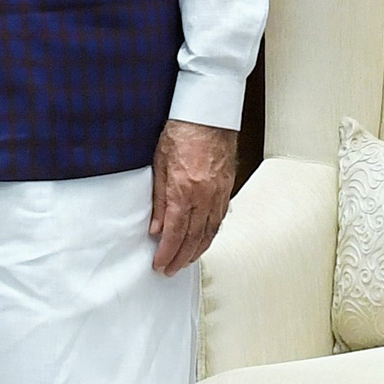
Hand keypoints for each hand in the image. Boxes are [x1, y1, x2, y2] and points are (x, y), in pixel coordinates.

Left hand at [148, 120, 237, 275]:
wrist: (208, 113)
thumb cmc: (181, 132)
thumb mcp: (159, 164)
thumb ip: (158, 198)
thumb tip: (155, 227)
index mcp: (184, 190)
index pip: (175, 232)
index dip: (168, 252)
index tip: (160, 264)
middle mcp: (204, 196)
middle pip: (194, 237)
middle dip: (181, 257)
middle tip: (171, 270)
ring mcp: (219, 193)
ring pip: (210, 231)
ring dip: (198, 250)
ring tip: (186, 261)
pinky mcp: (227, 187)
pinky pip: (220, 218)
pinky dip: (211, 234)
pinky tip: (204, 240)